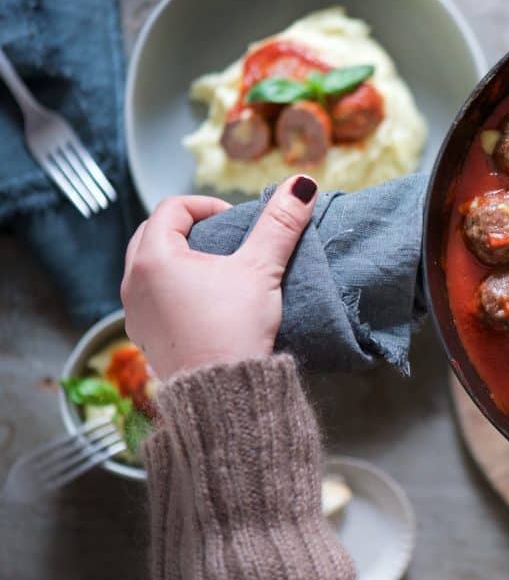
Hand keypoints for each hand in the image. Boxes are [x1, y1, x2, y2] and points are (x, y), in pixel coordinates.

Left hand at [121, 175, 318, 378]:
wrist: (222, 395)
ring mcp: (135, 312)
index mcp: (154, 258)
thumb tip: (303, 184)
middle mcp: (134, 282)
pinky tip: (205, 303)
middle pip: (155, 233)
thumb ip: (280, 224)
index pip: (173, 208)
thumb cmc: (235, 330)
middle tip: (225, 240)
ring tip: (216, 270)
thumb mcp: (261, 270)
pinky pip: (153, 298)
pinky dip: (174, 289)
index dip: (208, 205)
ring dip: (179, 259)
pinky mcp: (146, 337)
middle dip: (190, 229)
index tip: (237, 220)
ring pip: (150, 267)